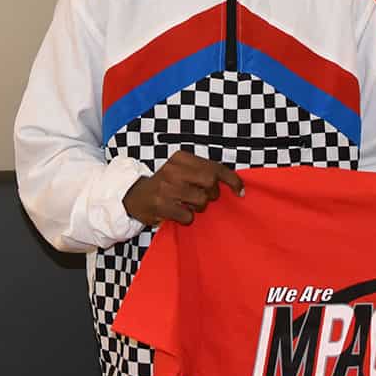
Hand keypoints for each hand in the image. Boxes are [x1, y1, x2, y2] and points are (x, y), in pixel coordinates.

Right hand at [123, 151, 242, 226]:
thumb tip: (233, 183)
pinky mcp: (160, 204)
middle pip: (210, 181)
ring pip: (201, 200)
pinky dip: (187, 218)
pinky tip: (177, 212)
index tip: (240, 191)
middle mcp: (173, 169)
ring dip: (198, 207)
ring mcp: (166, 187)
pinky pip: (188, 216)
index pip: (214, 166)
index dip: (231, 180)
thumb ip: (202, 172)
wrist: (135, 196)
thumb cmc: (165, 184)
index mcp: (180, 158)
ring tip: (187, 204)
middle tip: (206, 198)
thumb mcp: (181, 171)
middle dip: (213, 194)